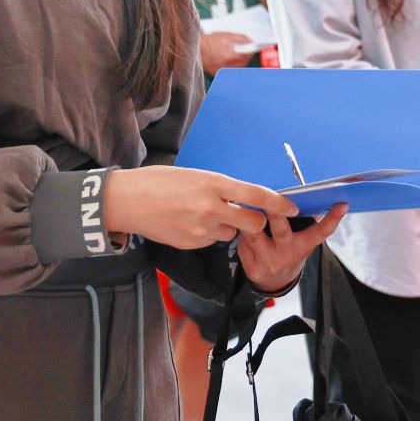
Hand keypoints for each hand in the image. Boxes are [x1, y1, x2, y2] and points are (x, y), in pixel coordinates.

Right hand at [102, 166, 296, 251]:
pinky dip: (207, 235)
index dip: (278, 203)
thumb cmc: (158, 182)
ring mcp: (201, 229)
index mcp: (212, 184)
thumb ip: (219, 188)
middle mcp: (211, 208)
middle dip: (254, 221)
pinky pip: (211, 241)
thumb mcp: (193, 176)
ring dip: (226, 227)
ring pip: (231, 234)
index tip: (292, 207)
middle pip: (252, 223)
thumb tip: (242, 197)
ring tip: (201, 215)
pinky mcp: (192, 244)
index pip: (255, 195)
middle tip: (245, 214)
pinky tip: (187, 223)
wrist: (127, 201)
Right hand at [199, 31, 255, 75]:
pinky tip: (229, 58)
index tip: (254, 48)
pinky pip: (230, 70)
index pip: (247, 55)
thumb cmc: (210, 40)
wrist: (195, 47)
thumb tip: (251, 41)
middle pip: (244, 62)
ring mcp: (221, 70)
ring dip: (240, 61)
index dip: (252, 51)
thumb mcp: (226, 35)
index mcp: (229, 54)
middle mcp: (226, 65)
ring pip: (238, 67)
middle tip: (245, 50)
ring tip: (236, 54)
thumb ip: (241, 38)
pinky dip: (232, 64)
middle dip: (246, 56)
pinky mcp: (217, 73)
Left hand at [238, 204, 348, 293]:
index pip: (321, 232)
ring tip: (243, 204)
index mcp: (303, 245)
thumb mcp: (299, 240)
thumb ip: (303, 221)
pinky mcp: (252, 268)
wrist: (275, 281)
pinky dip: (240, 230)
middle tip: (268, 197)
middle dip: (274, 212)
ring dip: (247, 217)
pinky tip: (238, 225)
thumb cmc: (288, 250)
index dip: (333, 219)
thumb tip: (304, 194)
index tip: (341, 204)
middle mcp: (288, 254)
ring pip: (254, 233)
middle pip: (281, 229)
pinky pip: (242, 242)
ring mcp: (270, 262)